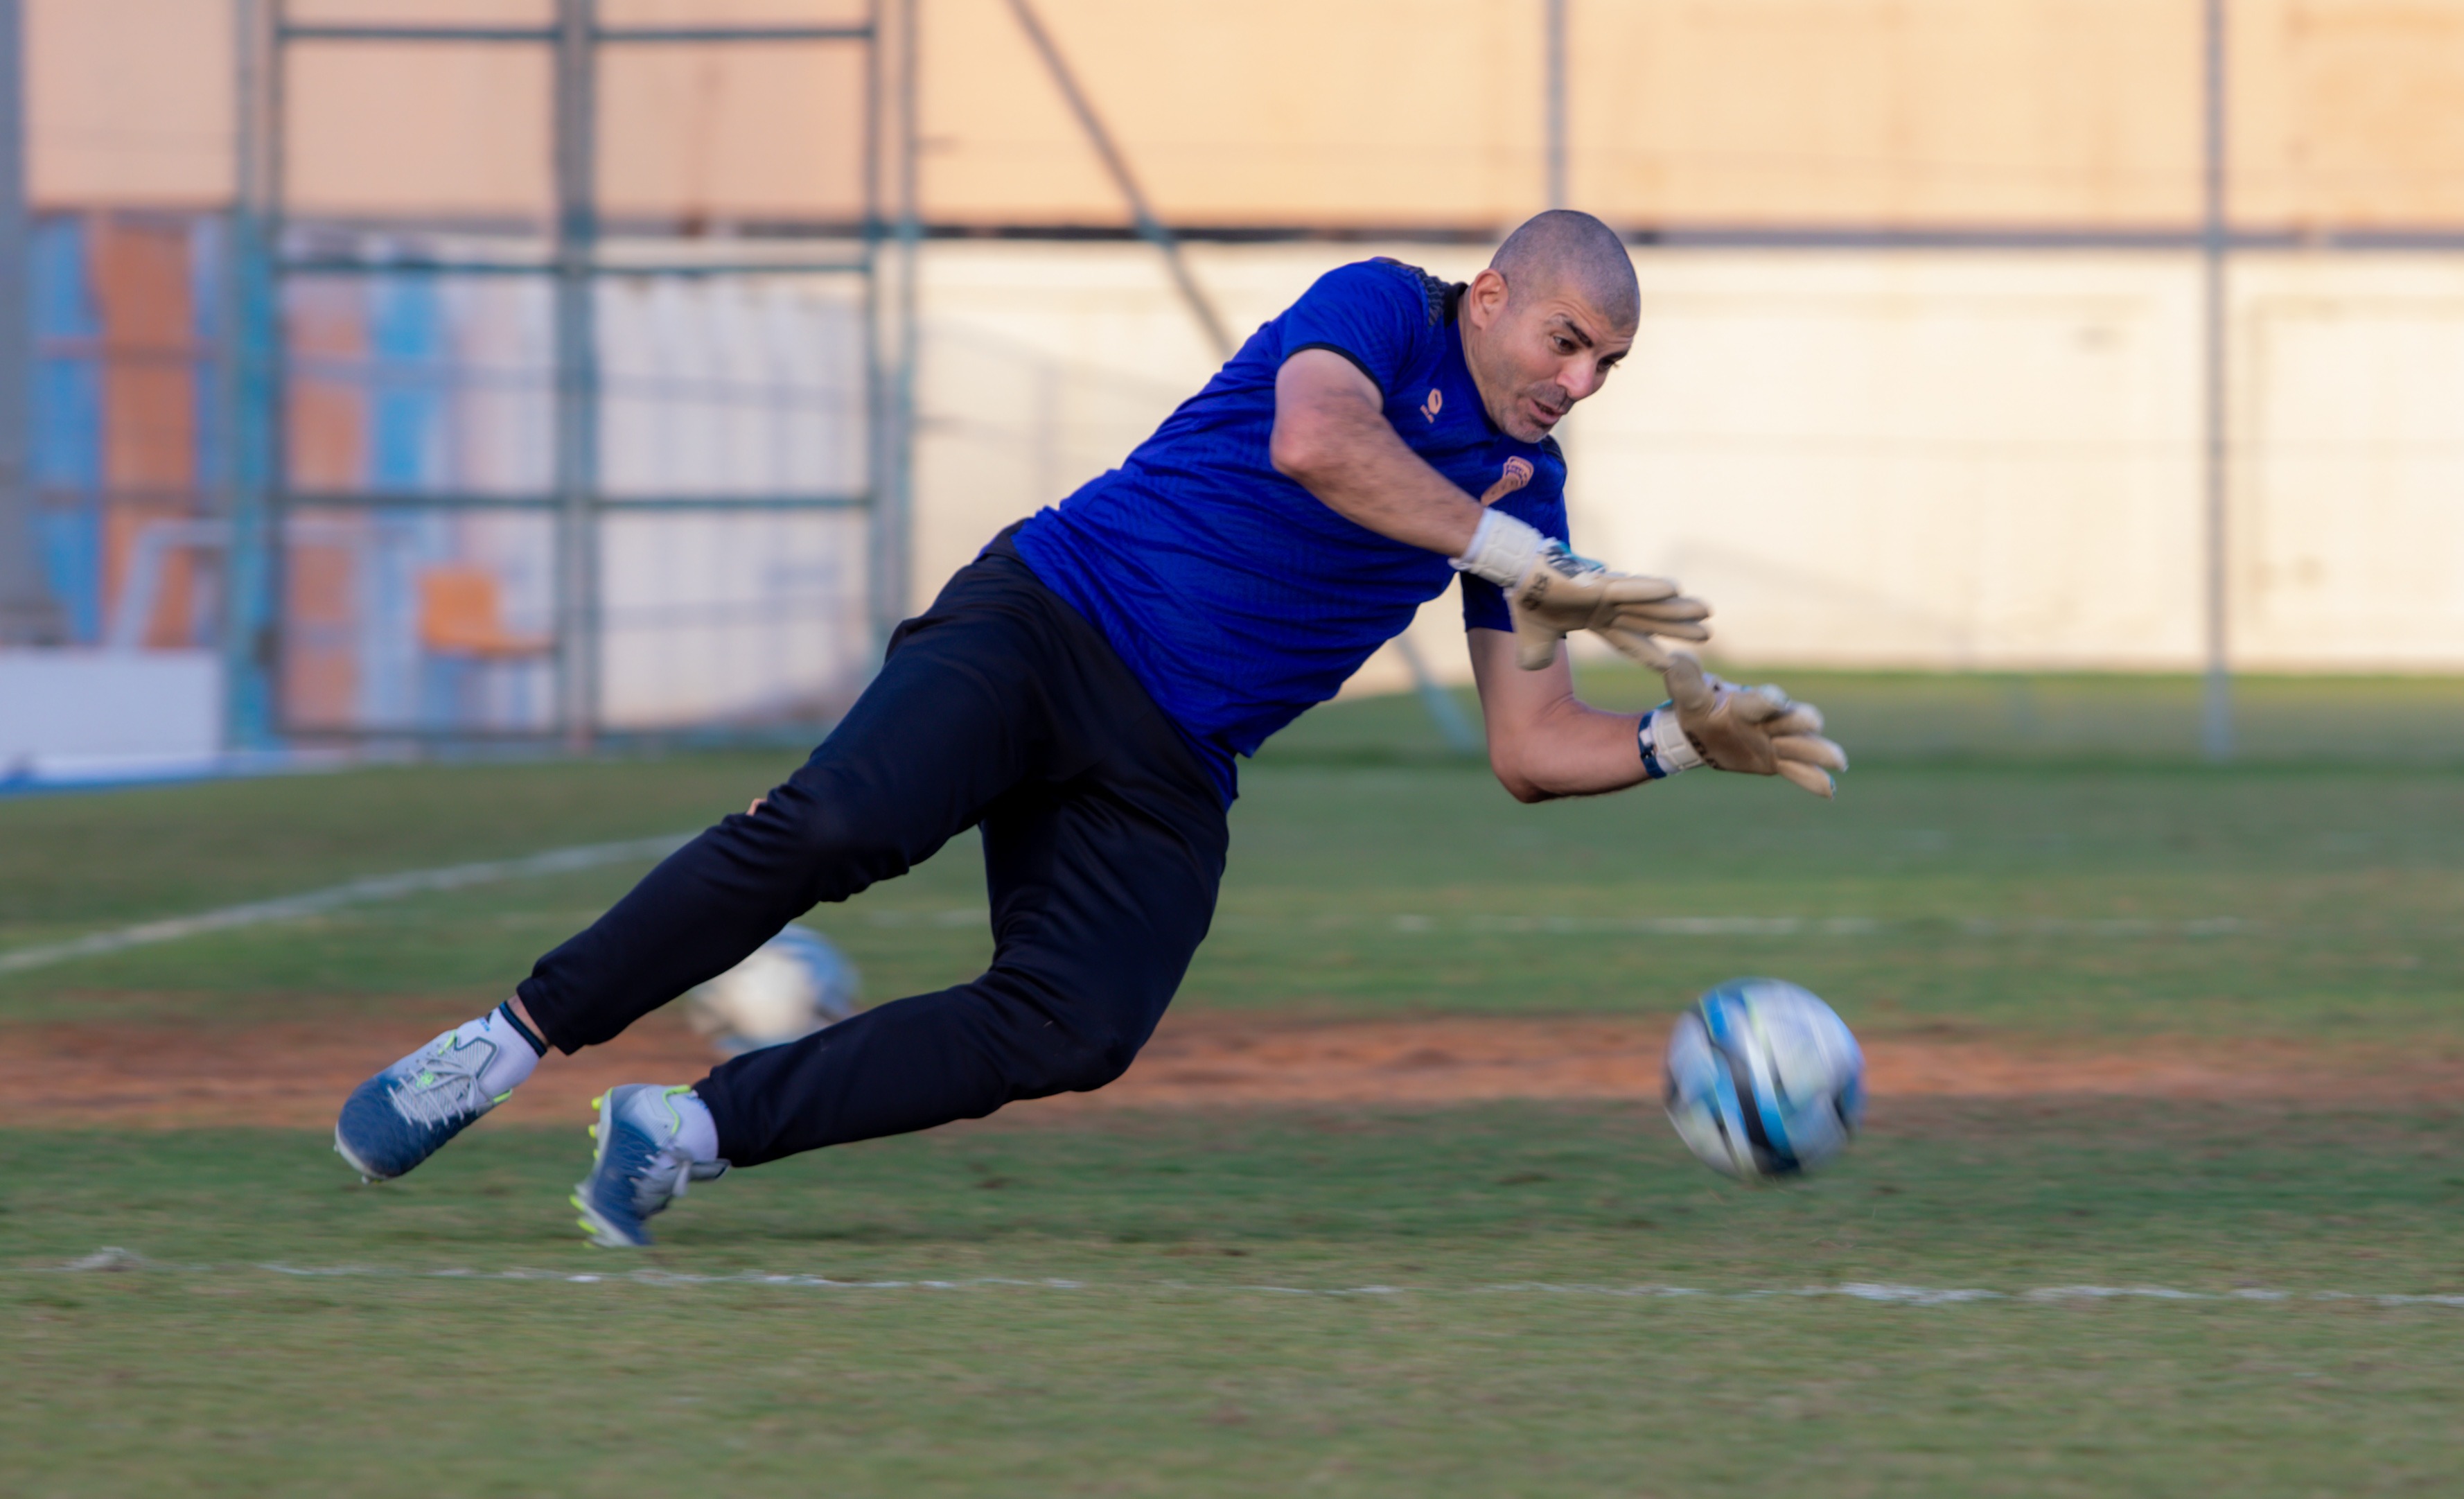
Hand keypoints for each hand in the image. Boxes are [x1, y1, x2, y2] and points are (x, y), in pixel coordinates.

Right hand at [1506, 542, 1710, 670]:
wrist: (1514, 575)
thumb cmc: (1526, 600)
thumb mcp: (1535, 638)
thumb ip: (1538, 653)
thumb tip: (1533, 667)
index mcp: (1596, 619)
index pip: (1628, 640)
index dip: (1650, 653)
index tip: (1671, 665)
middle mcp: (1608, 606)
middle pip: (1650, 621)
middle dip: (1678, 628)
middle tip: (1708, 635)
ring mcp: (1607, 593)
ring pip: (1649, 605)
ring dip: (1678, 609)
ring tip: (1707, 612)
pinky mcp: (1599, 583)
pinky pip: (1629, 588)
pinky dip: (1650, 589)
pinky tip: (1675, 589)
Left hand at [1656, 653, 1848, 797]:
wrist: (1699, 731)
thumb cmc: (1697, 708)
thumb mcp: (1688, 696)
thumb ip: (1686, 681)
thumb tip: (1675, 659)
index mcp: (1747, 703)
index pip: (1759, 701)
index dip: (1767, 699)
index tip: (1775, 699)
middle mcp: (1769, 720)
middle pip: (1791, 719)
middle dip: (1800, 721)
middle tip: (1813, 723)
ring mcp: (1777, 742)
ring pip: (1803, 746)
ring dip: (1819, 751)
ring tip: (1839, 761)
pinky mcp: (1776, 761)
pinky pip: (1798, 771)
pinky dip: (1814, 780)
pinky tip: (1831, 791)